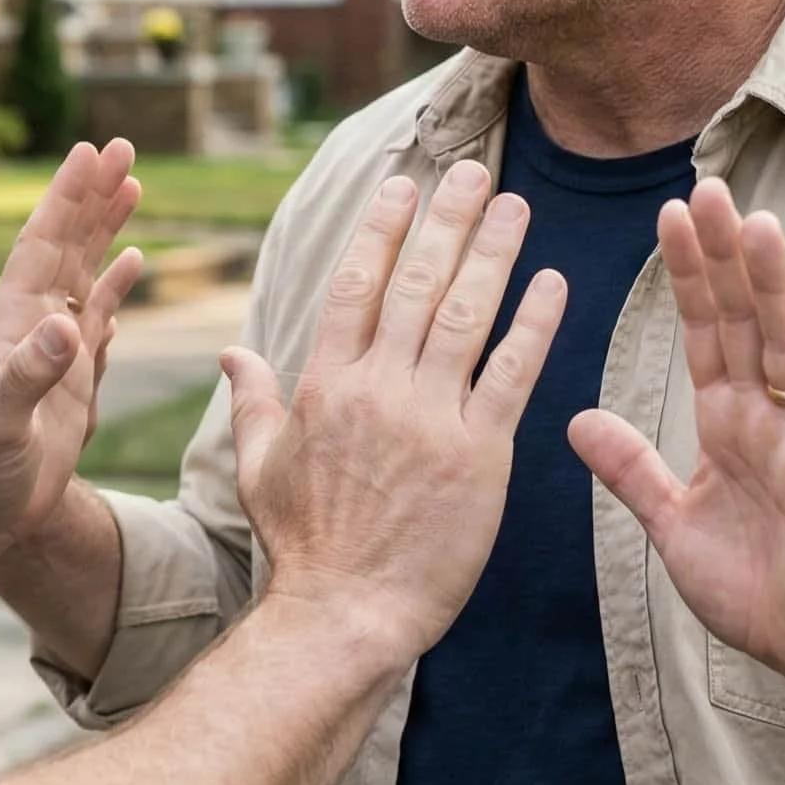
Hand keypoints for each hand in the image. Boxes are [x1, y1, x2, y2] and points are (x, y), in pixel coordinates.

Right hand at [221, 163, 565, 664]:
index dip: (383, 228)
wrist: (345, 613)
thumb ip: (252, 401)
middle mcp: (376, 389)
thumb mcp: (259, 467)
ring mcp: (429, 419)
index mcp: (324, 384)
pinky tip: (553, 283)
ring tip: (516, 206)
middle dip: (447, 220)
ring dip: (493, 253)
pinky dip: (534, 324)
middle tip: (474, 171)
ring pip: (465, 314)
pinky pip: (510, 374)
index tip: (405, 185)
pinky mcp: (479, 455)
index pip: (356, 284)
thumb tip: (231, 352)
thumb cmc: (302, 546)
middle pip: (416, 283)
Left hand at [568, 178, 784, 701]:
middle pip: (743, 318)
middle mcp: (766, 414)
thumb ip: (631, 468)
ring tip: (756, 224)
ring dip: (772, 285)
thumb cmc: (756, 586)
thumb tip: (575, 420)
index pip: (704, 328)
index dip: (688, 273)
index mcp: (727, 418)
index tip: (670, 211)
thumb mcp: (671, 522)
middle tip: (706, 184)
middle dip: (724, 255)